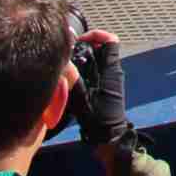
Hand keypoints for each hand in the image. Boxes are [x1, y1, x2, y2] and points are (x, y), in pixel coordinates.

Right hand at [72, 30, 129, 148]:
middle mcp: (112, 72)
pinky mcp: (104, 89)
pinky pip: (94, 72)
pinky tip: (69, 79)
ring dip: (83, 60)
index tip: (80, 40)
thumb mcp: (83, 99)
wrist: (109, 140)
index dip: (97, 34)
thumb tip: (63, 63)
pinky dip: (83, 71)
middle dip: (85, 47)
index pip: (111, 41)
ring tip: (66, 64)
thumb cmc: (100, 120)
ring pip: (96, 60)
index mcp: (111, 70)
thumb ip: (73, 80)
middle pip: (101, 48)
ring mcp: (109, 81)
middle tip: (67, 52)